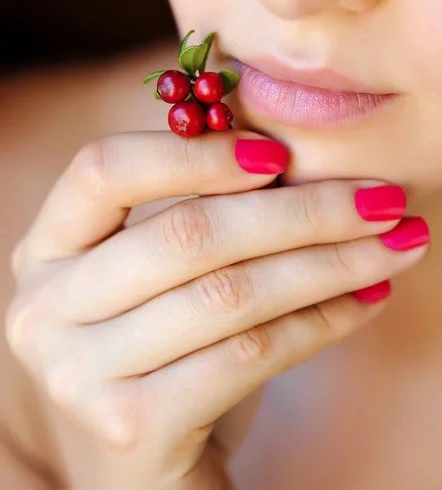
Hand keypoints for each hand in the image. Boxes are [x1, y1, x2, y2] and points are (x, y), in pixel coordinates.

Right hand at [6, 130, 427, 488]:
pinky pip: (249, 354)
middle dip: (303, 211)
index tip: (279, 154)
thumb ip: (197, 212)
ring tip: (394, 246)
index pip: (104, 170)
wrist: (144, 458)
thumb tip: (290, 159)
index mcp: (46, 248)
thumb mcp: (159, 274)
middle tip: (382, 201)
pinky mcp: (130, 426)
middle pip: (187, 234)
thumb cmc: (159, 345)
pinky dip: (320, 322)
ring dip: (330, 265)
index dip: (194, 155)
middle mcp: (45, 307)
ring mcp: (79, 372)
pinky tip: (365, 301)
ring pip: (230, 294)